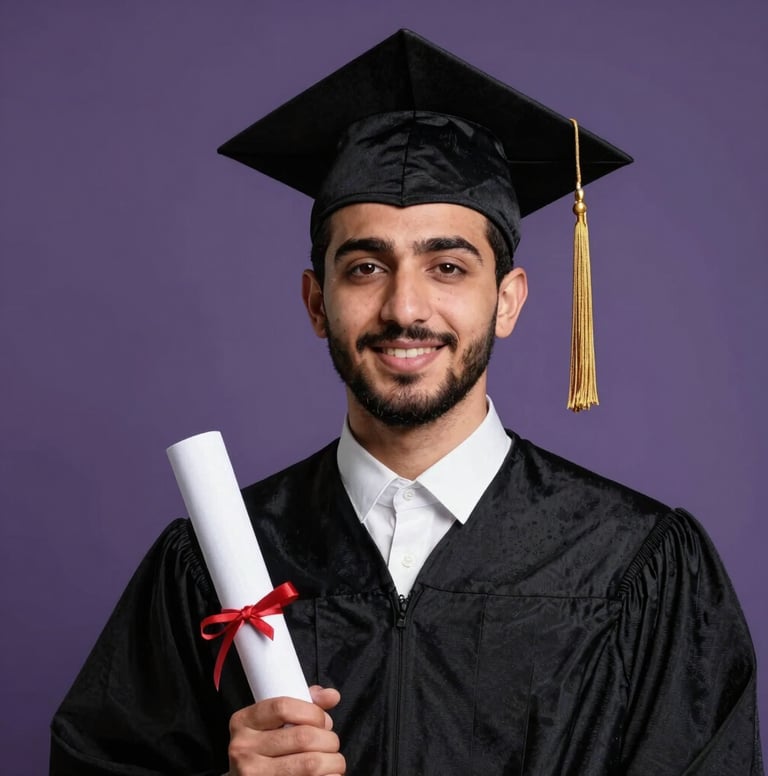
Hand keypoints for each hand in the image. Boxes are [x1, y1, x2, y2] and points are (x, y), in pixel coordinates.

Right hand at [227, 685, 344, 774]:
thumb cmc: (265, 749)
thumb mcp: (274, 721)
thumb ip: (303, 705)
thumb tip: (332, 696)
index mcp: (244, 722)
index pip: (283, 707)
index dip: (312, 712)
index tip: (323, 721)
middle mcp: (244, 748)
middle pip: (302, 737)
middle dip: (329, 739)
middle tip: (331, 744)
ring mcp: (253, 774)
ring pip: (310, 764)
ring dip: (333, 762)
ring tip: (333, 761)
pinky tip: (327, 775)